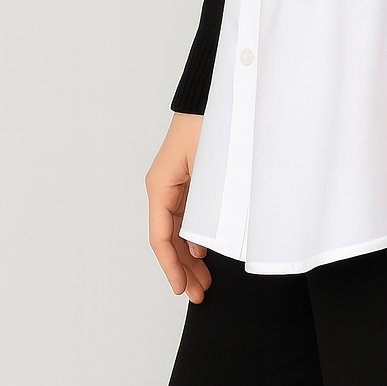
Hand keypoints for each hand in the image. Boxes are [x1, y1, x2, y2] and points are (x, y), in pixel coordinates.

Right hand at [145, 112, 212, 303]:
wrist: (225, 92)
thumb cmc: (213, 124)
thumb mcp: (209, 172)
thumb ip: (204, 209)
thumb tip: (201, 246)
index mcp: (161, 185)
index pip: (161, 237)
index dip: (170, 267)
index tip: (181, 289)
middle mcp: (164, 185)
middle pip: (170, 237)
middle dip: (183, 269)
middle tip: (199, 293)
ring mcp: (177, 182)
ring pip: (179, 228)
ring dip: (190, 256)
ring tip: (203, 281)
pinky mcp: (192, 177)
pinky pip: (189, 214)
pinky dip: (195, 236)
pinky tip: (203, 253)